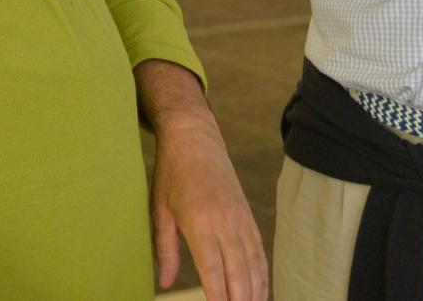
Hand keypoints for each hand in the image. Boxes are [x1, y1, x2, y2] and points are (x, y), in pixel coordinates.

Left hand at [150, 117, 268, 300]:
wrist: (195, 138)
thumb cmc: (172, 174)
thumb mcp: (160, 210)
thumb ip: (164, 250)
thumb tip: (164, 283)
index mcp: (200, 221)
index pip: (212, 270)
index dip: (217, 296)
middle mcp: (225, 222)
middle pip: (238, 272)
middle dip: (239, 300)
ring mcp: (240, 219)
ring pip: (253, 264)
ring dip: (254, 291)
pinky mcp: (248, 216)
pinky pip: (259, 251)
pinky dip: (262, 274)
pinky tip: (260, 291)